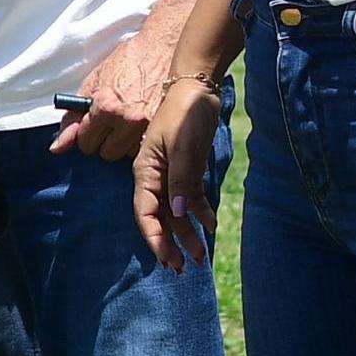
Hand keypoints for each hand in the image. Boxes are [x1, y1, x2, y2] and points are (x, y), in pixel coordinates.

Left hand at [54, 29, 178, 160]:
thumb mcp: (94, 81)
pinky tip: (143, 124)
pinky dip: (142, 140)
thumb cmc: (129, 59)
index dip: (87, 135)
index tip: (92, 128)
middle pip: (107, 153)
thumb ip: (74, 116)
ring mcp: (150, 124)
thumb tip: (58, 147)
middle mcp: (128, 119)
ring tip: (130, 121)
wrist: (162, 46)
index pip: (86, 143)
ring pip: (128, 154)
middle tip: (111, 124)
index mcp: (106, 106)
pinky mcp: (166, 126)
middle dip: (106, 141)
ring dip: (126, 142)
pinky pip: (147, 147)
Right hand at [133, 75, 226, 271]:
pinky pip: (191, 197)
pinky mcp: (188, 169)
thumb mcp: (184, 146)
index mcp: (146, 171)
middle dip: (171, 244)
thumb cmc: (186, 113)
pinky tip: (210, 225)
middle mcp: (156, 177)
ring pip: (177, 211)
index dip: (155, 238)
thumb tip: (179, 212)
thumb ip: (181, 180)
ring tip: (200, 256)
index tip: (168, 260)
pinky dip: (200, 213)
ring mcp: (172, 174)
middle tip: (185, 268)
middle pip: (161, 218)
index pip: (145, 213)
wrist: (198, 87)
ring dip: (187, 233)